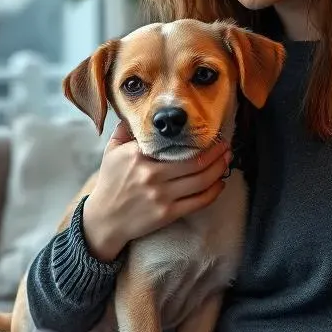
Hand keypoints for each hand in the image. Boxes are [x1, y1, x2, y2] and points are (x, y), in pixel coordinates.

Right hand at [82, 120, 231, 262]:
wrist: (104, 220)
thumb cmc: (110, 183)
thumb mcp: (112, 152)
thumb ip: (125, 130)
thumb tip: (137, 111)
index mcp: (138, 155)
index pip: (175, 144)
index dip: (197, 138)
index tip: (208, 132)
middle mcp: (151, 174)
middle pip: (195, 161)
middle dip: (216, 152)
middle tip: (226, 145)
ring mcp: (161, 196)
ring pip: (201, 180)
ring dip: (219, 169)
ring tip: (227, 160)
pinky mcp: (167, 214)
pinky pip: (198, 201)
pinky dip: (214, 192)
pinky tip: (220, 184)